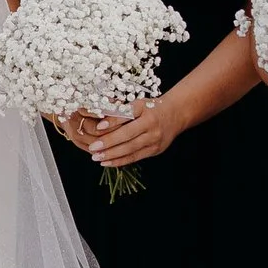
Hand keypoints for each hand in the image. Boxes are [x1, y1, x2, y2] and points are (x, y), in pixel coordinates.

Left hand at [64, 93, 184, 169]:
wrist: (175, 114)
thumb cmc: (152, 107)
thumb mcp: (138, 104)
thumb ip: (121, 112)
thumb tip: (99, 122)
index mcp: (146, 111)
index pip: (126, 117)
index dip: (111, 122)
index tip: (97, 127)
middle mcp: (151, 126)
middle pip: (127, 136)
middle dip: (108, 143)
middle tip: (93, 147)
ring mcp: (154, 140)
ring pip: (130, 149)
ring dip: (112, 155)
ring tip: (96, 157)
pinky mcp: (155, 150)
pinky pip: (135, 157)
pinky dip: (120, 161)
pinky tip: (107, 162)